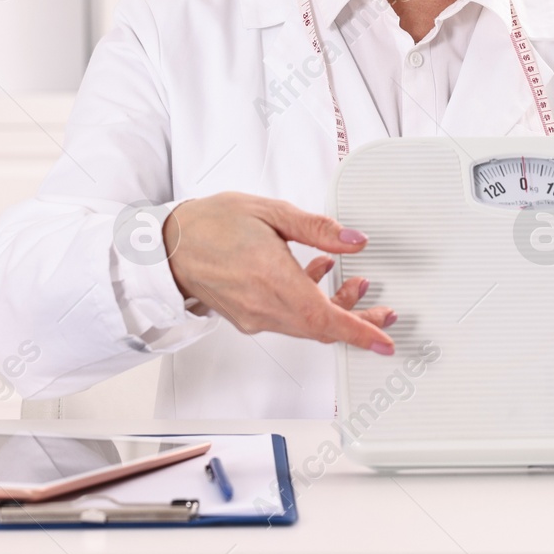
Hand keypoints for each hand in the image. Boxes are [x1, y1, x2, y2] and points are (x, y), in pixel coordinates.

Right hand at [163, 192, 395, 352]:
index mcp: (271, 278)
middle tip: (383, 311)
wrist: (168, 245)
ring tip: (354, 283)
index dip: (360, 332)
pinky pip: (288, 320)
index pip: (325, 317)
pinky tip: (317, 277)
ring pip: (307, 325)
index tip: (384, 342)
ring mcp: (254, 316)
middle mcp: (263, 306)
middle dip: (359, 321)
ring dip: (334, 310)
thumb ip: (317, 228)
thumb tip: (354, 240)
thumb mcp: (271, 212)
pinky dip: (310, 306)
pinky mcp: (247, 318)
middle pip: (322, 327)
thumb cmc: (211, 223)